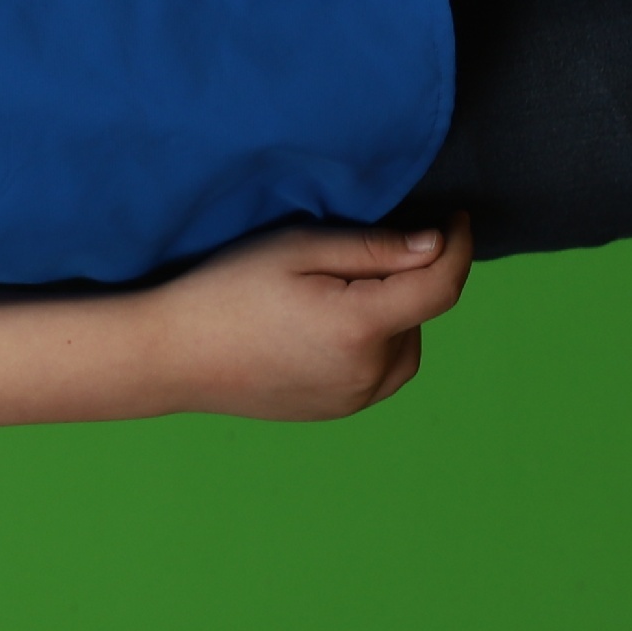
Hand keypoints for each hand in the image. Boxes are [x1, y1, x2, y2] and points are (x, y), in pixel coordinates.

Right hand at [147, 217, 473, 419]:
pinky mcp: (338, 411)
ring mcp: (354, 399)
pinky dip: (375, 343)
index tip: (455, 219)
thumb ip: (374, 248)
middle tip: (355, 253)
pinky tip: (326, 325)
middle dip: (408, 277)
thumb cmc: (227, 292)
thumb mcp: (297, 249)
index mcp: (360, 328)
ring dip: (394, 314)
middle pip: (421, 314)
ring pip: (406, 345)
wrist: (174, 356)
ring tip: (338, 292)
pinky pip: (381, 371)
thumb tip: (436, 244)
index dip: (457, 247)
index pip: (441, 287)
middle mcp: (367, 373)